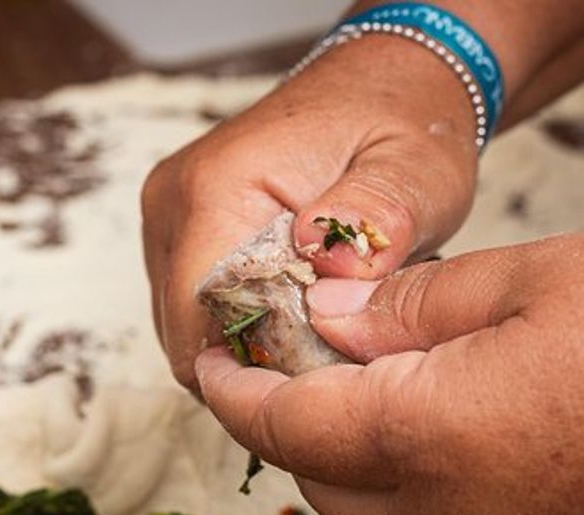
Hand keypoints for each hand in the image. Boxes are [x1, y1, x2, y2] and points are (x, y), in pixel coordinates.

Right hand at [141, 36, 478, 387]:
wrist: (385, 79)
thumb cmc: (401, 122)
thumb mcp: (415, 171)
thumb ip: (378, 217)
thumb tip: (334, 272)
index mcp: (216, 191)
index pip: (199, 328)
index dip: (258, 368)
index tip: (325, 367)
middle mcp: (173, 204)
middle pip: (189, 336)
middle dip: (258, 358)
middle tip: (337, 341)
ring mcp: (168, 217)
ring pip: (190, 328)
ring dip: (252, 340)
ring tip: (321, 314)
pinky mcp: (179, 228)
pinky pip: (198, 306)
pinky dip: (245, 319)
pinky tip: (298, 300)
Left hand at [196, 234, 583, 514]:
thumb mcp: (534, 281)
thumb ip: (411, 305)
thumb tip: (329, 319)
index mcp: (423, 438)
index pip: (284, 426)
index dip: (237, 391)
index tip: (212, 361)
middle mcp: (444, 512)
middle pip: (317, 482)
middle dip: (282, 427)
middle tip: (281, 360)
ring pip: (370, 513)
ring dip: (337, 457)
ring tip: (347, 385)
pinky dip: (396, 477)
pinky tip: (424, 419)